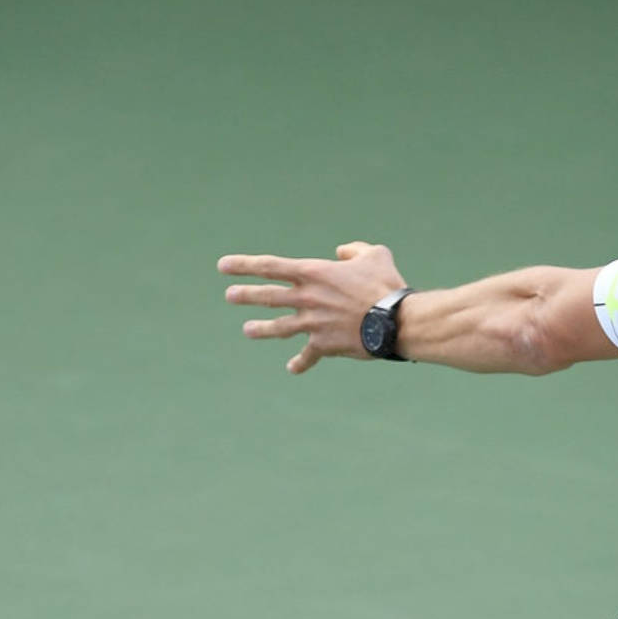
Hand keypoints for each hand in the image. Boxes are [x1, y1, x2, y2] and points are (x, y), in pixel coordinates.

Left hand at [218, 242, 406, 373]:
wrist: (395, 321)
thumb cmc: (385, 285)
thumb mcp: (375, 255)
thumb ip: (355, 250)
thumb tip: (342, 252)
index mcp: (314, 273)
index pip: (270, 267)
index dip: (244, 265)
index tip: (223, 266)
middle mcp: (307, 298)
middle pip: (268, 296)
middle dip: (246, 295)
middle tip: (230, 296)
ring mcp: (312, 323)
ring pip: (279, 327)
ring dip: (261, 329)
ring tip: (248, 329)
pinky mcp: (323, 344)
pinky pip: (308, 355)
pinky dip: (300, 362)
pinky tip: (292, 368)